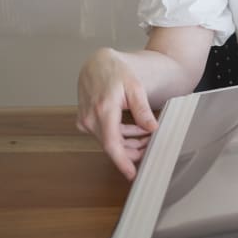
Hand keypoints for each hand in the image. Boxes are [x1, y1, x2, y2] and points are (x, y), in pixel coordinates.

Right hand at [76, 48, 158, 181]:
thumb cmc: (116, 72)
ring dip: (128, 143)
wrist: (98, 64)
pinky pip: (104, 135)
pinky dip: (120, 136)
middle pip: (113, 145)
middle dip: (133, 150)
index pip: (111, 144)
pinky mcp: (85, 121)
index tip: (131, 174)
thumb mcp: (135, 87)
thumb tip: (152, 128)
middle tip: (152, 147)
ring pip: (109, 141)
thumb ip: (142, 109)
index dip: (122, 161)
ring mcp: (85, 120)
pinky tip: (135, 131)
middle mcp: (90, 118)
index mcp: (103, 109)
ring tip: (147, 137)